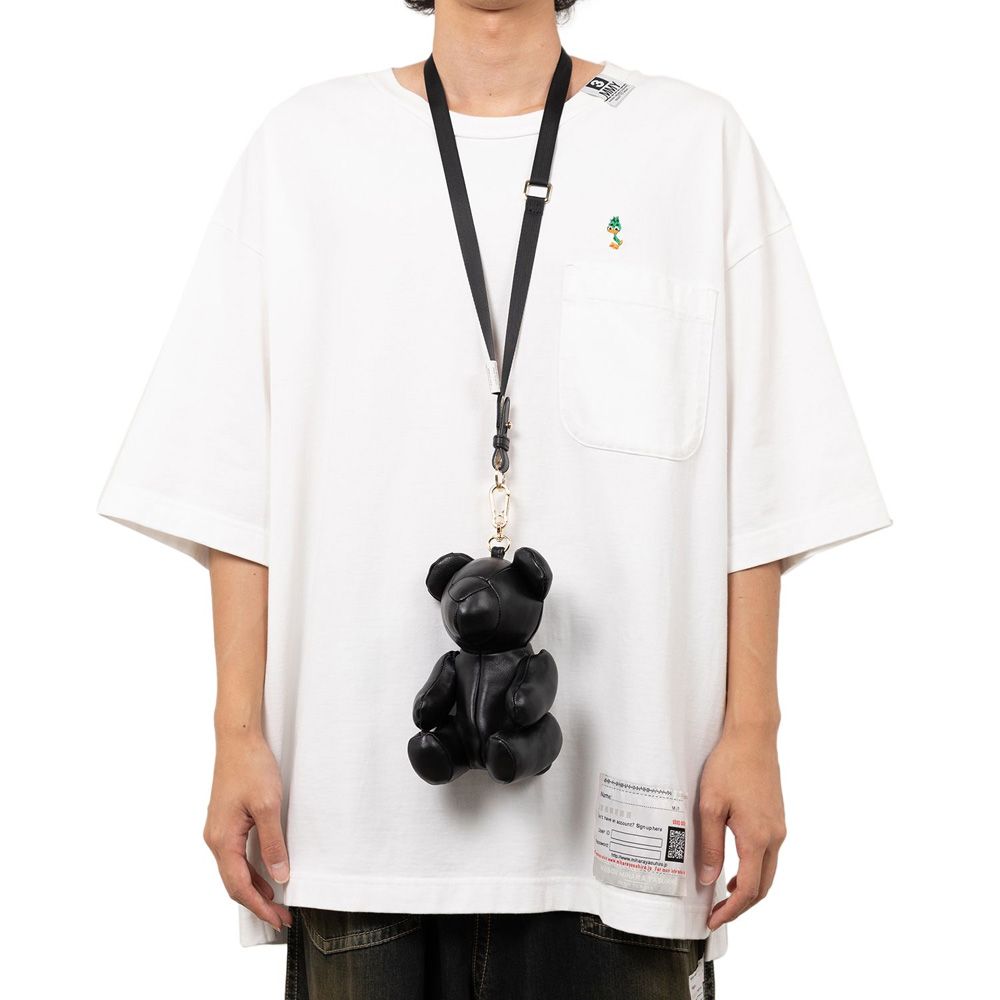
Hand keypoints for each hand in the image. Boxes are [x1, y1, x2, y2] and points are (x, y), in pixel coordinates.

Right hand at [203, 731, 291, 931]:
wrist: (237, 739)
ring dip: (254, 888)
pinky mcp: (225, 822)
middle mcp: (215, 839)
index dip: (259, 906)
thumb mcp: (268, 806)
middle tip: (281, 917)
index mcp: (222, 839)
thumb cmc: (251, 767)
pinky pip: (235, 856)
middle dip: (257, 903)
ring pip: (234, 870)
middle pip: (233, 883)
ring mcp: (218, 830)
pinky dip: (249, 871)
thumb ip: (273, 843)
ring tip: (275, 902)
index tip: (278, 919)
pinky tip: (264, 875)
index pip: (239, 886)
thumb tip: (279, 877)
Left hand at [698, 727, 785, 929]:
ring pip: (768, 872)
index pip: (749, 890)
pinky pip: (769, 855)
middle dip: (741, 906)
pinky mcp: (777, 818)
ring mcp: (779, 827)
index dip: (731, 910)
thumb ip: (710, 845)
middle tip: (717, 913)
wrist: (752, 737)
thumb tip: (709, 879)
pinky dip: (754, 870)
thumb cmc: (729, 765)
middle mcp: (775, 837)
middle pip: (763, 887)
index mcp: (758, 837)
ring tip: (723, 896)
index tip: (713, 919)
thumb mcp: (710, 805)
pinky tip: (736, 867)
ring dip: (749, 889)